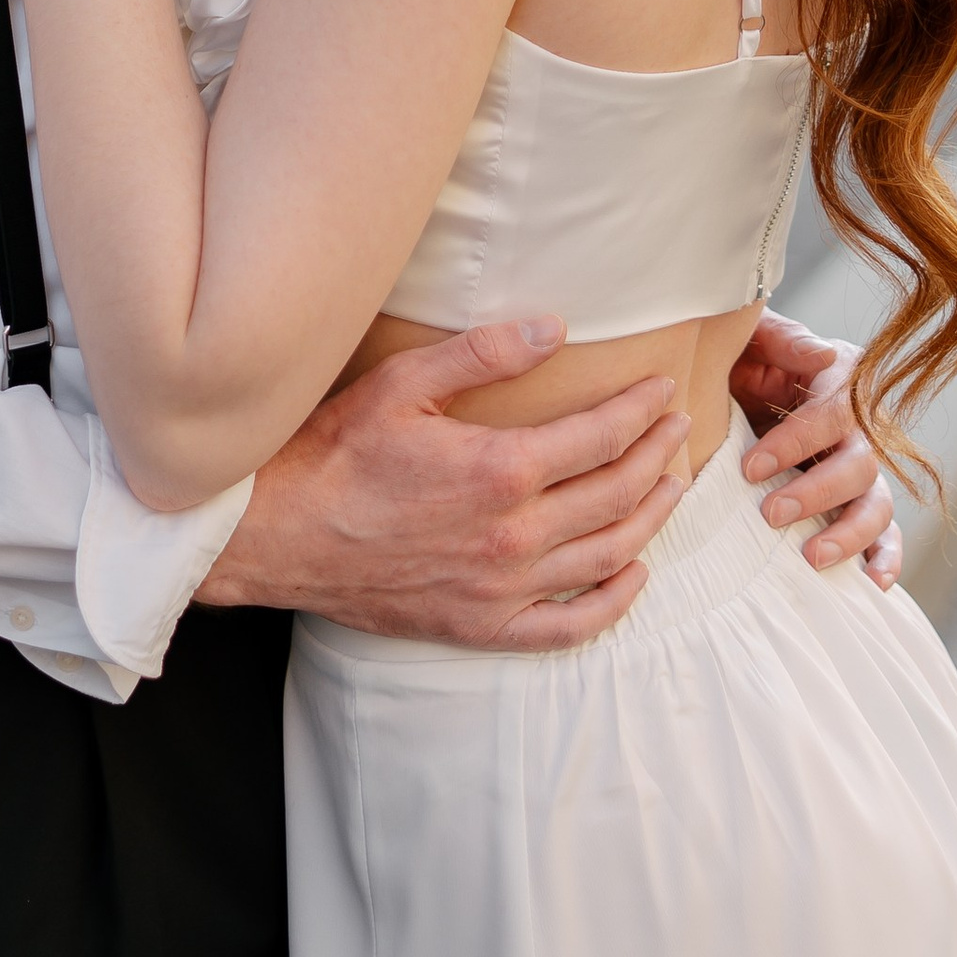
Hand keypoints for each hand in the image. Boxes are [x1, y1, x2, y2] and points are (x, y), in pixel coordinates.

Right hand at [199, 325, 692, 650]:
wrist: (277, 534)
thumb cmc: (334, 452)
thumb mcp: (403, 384)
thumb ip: (484, 354)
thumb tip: (554, 329)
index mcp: (501, 470)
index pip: (601, 436)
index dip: (640, 410)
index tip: (661, 389)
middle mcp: (514, 535)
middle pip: (617, 494)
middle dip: (658, 457)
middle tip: (679, 429)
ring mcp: (502, 588)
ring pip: (607, 556)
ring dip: (651, 519)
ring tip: (670, 488)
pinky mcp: (480, 626)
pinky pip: (567, 627)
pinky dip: (612, 605)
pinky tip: (631, 575)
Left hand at [731, 313, 901, 586]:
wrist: (730, 385)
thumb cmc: (739, 358)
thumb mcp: (750, 338)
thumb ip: (781, 339)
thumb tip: (823, 355)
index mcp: (839, 380)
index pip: (832, 414)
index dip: (795, 442)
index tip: (750, 468)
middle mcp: (860, 426)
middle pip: (860, 464)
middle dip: (816, 492)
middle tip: (770, 514)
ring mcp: (863, 468)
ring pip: (877, 503)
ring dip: (848, 533)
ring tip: (811, 557)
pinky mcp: (860, 502)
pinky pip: (886, 534)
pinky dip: (886, 559)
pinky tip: (873, 585)